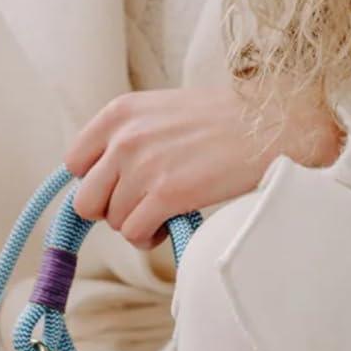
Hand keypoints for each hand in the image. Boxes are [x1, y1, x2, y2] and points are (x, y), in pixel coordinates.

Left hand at [65, 84, 345, 249]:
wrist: (276, 123)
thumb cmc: (225, 121)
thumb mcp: (162, 112)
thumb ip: (128, 137)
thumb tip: (101, 181)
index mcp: (119, 113)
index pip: (74, 164)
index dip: (97, 182)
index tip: (122, 186)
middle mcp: (124, 137)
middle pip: (86, 200)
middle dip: (112, 210)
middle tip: (144, 205)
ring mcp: (143, 165)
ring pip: (113, 221)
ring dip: (137, 225)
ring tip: (166, 211)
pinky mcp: (167, 194)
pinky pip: (135, 234)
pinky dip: (150, 237)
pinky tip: (170, 224)